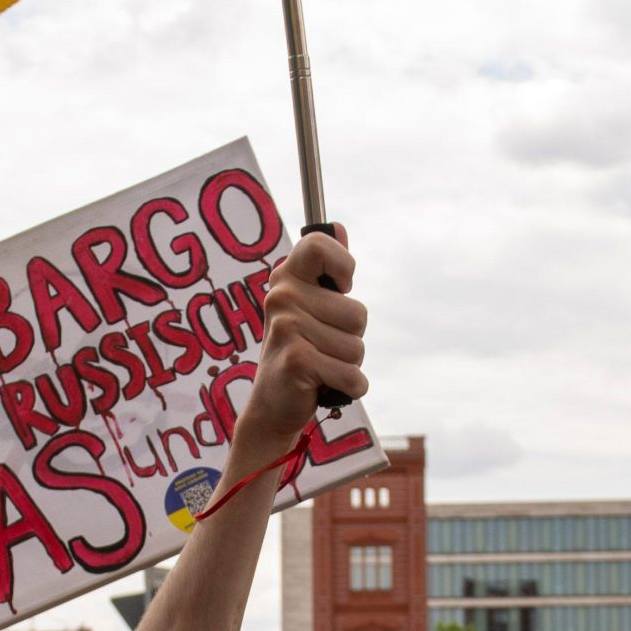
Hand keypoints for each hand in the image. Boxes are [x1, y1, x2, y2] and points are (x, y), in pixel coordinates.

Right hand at [229, 230, 367, 461]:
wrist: (272, 403)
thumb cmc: (298, 349)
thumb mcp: (309, 306)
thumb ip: (325, 268)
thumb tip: (338, 226)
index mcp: (285, 277)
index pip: (320, 246)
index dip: (343, 266)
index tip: (339, 289)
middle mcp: (281, 296)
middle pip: (358, 314)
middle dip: (351, 338)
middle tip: (321, 346)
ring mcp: (287, 328)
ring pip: (357, 348)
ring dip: (348, 365)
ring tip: (320, 366)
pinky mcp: (297, 361)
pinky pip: (353, 376)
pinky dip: (348, 387)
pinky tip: (323, 386)